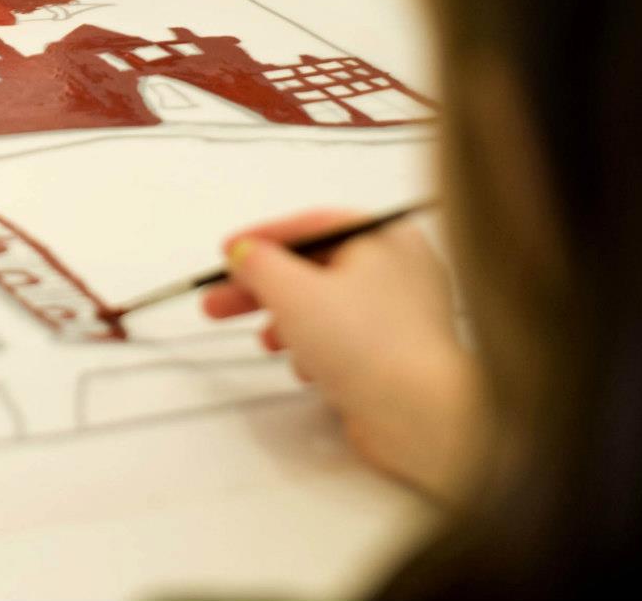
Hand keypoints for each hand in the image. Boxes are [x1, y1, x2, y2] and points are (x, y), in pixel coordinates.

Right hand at [203, 209, 481, 496]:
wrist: (419, 415)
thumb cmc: (372, 347)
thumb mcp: (293, 292)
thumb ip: (258, 264)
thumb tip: (244, 253)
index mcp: (386, 239)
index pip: (312, 225)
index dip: (263, 238)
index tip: (230, 253)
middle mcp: (401, 271)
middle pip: (315, 268)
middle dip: (263, 288)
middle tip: (222, 301)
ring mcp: (403, 315)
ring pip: (328, 306)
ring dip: (288, 321)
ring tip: (267, 342)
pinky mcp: (398, 355)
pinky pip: (346, 339)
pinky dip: (318, 348)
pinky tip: (307, 368)